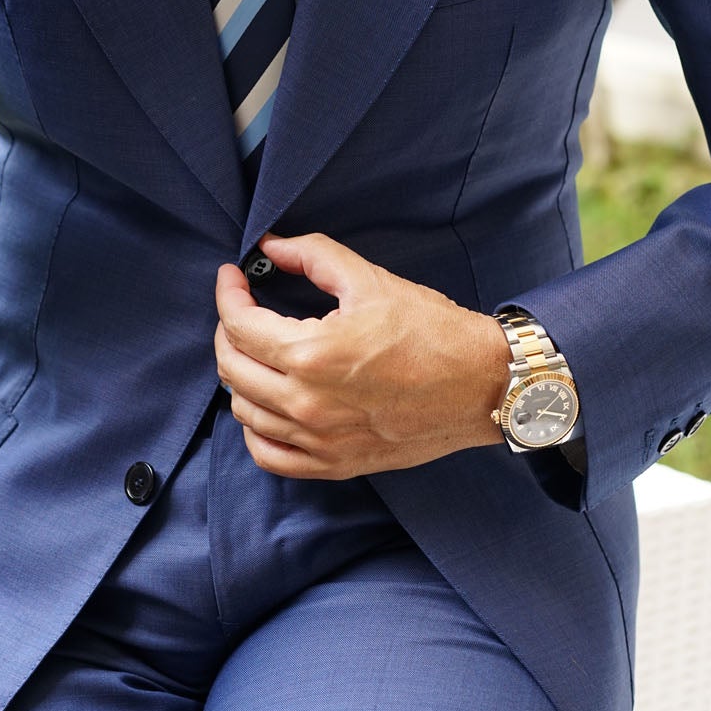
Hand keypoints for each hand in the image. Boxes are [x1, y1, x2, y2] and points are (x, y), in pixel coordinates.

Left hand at [214, 231, 509, 477]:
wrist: (482, 385)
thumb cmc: (432, 331)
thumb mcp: (371, 280)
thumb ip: (313, 255)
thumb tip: (271, 247)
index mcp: (311, 353)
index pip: (239, 325)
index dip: (228, 294)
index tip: (233, 278)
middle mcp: (307, 403)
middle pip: (233, 367)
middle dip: (229, 330)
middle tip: (243, 309)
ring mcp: (319, 440)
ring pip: (244, 411)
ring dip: (240, 376)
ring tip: (256, 352)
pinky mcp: (334, 464)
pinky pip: (269, 455)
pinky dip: (255, 430)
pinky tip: (264, 406)